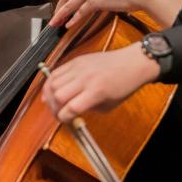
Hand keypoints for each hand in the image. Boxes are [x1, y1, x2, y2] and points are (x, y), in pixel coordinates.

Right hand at [41, 43, 160, 122]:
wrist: (131, 63)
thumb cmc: (124, 85)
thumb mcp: (108, 105)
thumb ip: (88, 109)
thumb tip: (71, 112)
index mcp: (96, 92)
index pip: (70, 108)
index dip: (63, 118)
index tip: (64, 120)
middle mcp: (85, 79)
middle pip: (57, 96)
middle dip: (54, 108)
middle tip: (58, 112)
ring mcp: (79, 68)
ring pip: (53, 83)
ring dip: (49, 95)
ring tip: (53, 102)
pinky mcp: (76, 60)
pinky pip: (56, 71)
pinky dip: (51, 82)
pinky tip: (53, 89)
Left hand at [48, 0, 181, 28]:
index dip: (65, 1)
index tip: (60, 10)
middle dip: (59, 8)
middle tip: (53, 20)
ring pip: (71, 5)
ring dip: (61, 15)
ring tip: (55, 24)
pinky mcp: (95, 1)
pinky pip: (81, 12)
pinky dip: (73, 19)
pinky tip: (69, 26)